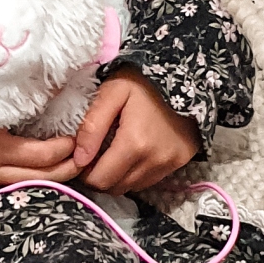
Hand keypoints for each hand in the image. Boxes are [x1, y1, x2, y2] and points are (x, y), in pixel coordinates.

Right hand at [0, 124, 80, 204]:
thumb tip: (17, 81)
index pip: (46, 153)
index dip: (69, 146)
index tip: (80, 134)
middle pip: (47, 176)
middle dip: (72, 167)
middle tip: (86, 154)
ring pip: (30, 189)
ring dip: (53, 180)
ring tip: (69, 167)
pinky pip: (5, 194)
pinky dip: (24, 187)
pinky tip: (32, 179)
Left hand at [72, 69, 199, 194]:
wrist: (185, 75)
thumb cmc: (143, 81)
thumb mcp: (112, 93)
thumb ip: (92, 126)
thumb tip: (78, 160)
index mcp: (135, 144)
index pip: (100, 180)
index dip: (85, 172)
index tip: (83, 155)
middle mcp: (154, 161)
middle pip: (114, 187)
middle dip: (100, 175)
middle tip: (96, 153)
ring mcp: (169, 164)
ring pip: (131, 187)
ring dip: (118, 175)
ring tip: (115, 151)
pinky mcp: (178, 163)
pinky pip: (148, 180)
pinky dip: (135, 172)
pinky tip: (133, 152)